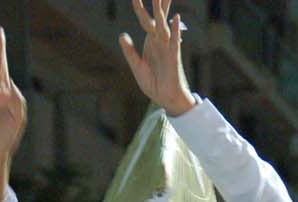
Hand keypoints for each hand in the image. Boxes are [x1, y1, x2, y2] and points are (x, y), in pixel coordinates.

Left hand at [118, 0, 195, 115]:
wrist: (163, 97)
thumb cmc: (152, 82)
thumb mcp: (136, 66)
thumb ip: (129, 51)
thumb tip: (122, 35)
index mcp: (150, 41)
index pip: (145, 19)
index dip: (140, 7)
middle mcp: (159, 40)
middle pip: (158, 17)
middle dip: (157, 3)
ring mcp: (167, 46)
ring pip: (164, 25)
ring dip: (163, 11)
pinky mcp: (173, 56)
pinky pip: (174, 40)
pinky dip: (174, 29)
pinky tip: (176, 18)